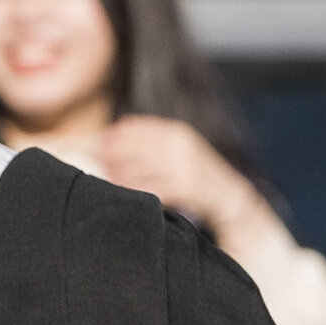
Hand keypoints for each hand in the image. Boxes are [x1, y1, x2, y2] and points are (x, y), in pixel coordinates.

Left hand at [96, 114, 269, 241]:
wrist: (230, 196)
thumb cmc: (196, 174)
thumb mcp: (179, 149)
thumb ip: (148, 143)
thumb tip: (104, 138)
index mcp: (176, 131)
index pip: (131, 127)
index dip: (109, 137)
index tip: (95, 147)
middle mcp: (179, 145)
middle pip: (128, 148)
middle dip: (107, 159)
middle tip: (96, 168)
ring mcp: (183, 166)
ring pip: (134, 171)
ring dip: (116, 178)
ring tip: (109, 184)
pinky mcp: (186, 188)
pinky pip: (147, 190)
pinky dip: (132, 193)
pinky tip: (127, 197)